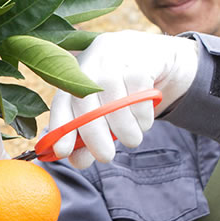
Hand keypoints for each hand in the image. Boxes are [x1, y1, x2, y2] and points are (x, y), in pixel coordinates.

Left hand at [49, 30, 198, 167]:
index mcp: (76, 75)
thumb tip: (77, 161)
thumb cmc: (124, 91)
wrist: (159, 58)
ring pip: (114, 101)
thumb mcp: (104, 110)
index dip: (60, 127)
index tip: (62, 152)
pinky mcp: (142, 61)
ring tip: (131, 139)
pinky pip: (139, 96)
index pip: (61, 101)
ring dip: (124, 130)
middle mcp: (91, 63)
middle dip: (93, 134)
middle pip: (84, 101)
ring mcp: (116, 59)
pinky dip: (142, 116)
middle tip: (105, 157)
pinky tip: (142, 120)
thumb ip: (89, 136)